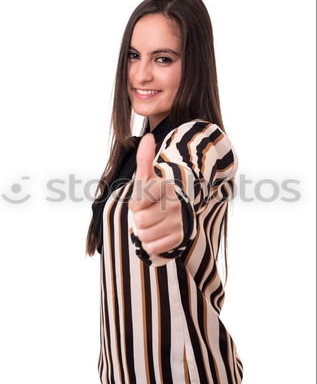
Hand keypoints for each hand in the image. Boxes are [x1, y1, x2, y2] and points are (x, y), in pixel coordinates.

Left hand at [128, 132, 182, 255]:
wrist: (177, 213)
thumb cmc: (156, 195)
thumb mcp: (148, 178)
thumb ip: (145, 159)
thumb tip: (148, 136)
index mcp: (167, 186)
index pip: (136, 204)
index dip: (136, 204)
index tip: (145, 201)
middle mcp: (177, 203)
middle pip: (140, 221)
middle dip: (139, 219)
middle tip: (149, 214)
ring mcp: (180, 222)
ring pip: (144, 235)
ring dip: (144, 232)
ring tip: (153, 224)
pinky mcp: (180, 239)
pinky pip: (152, 247)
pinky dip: (151, 244)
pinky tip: (158, 234)